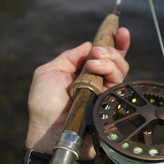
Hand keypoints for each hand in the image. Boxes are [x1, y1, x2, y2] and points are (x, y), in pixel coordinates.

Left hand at [25, 27, 129, 155]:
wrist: (48, 133)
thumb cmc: (43, 105)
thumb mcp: (48, 72)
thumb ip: (68, 57)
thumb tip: (87, 44)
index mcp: (82, 72)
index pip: (103, 55)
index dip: (114, 42)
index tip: (120, 29)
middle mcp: (97, 81)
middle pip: (116, 60)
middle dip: (111, 50)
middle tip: (97, 53)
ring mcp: (105, 93)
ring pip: (120, 70)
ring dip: (109, 61)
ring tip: (93, 64)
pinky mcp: (111, 104)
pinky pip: (119, 85)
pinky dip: (109, 73)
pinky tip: (96, 72)